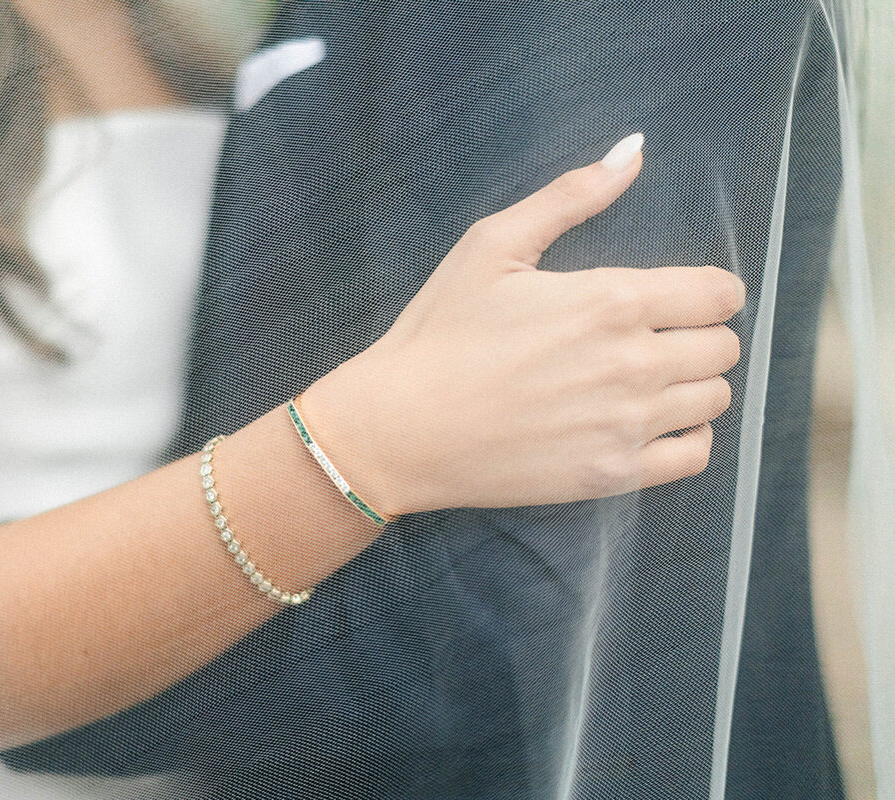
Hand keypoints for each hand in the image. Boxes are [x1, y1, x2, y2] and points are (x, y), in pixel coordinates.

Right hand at [302, 134, 744, 515]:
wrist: (400, 427)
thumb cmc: (440, 331)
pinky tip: (651, 423)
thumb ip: (570, 196)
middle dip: (699, 336)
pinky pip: (695, 455)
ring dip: (692, 384)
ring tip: (648, 381)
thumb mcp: (492, 245)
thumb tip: (633, 149)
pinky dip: (687, 436)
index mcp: (613, 300)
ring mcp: (627, 425)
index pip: (719, 293)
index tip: (679, 298)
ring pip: (714, 398)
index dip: (708, 290)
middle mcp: (634, 363)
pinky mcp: (613, 474)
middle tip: (653, 338)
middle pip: (723, 347)